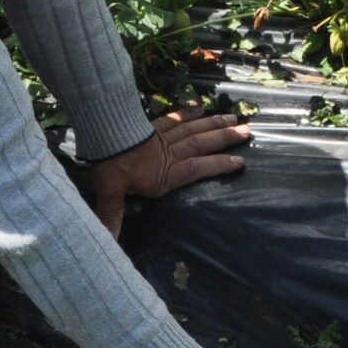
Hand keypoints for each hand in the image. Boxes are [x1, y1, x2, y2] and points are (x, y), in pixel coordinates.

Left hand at [89, 104, 251, 237]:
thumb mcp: (110, 192)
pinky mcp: (153, 126)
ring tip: (234, 118)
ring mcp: (162, 137)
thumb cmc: (109, 165)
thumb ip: (113, 215)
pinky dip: (188, 111)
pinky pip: (174, 117)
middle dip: (225, 138)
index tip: (240, 162)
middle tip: (248, 131)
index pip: (197, 168)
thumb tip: (109, 242)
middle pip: (201, 144)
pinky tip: (201, 106)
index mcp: (164, 173)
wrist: (100, 134)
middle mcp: (169, 153)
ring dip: (213, 123)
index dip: (219, 165)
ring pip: (193, 129)